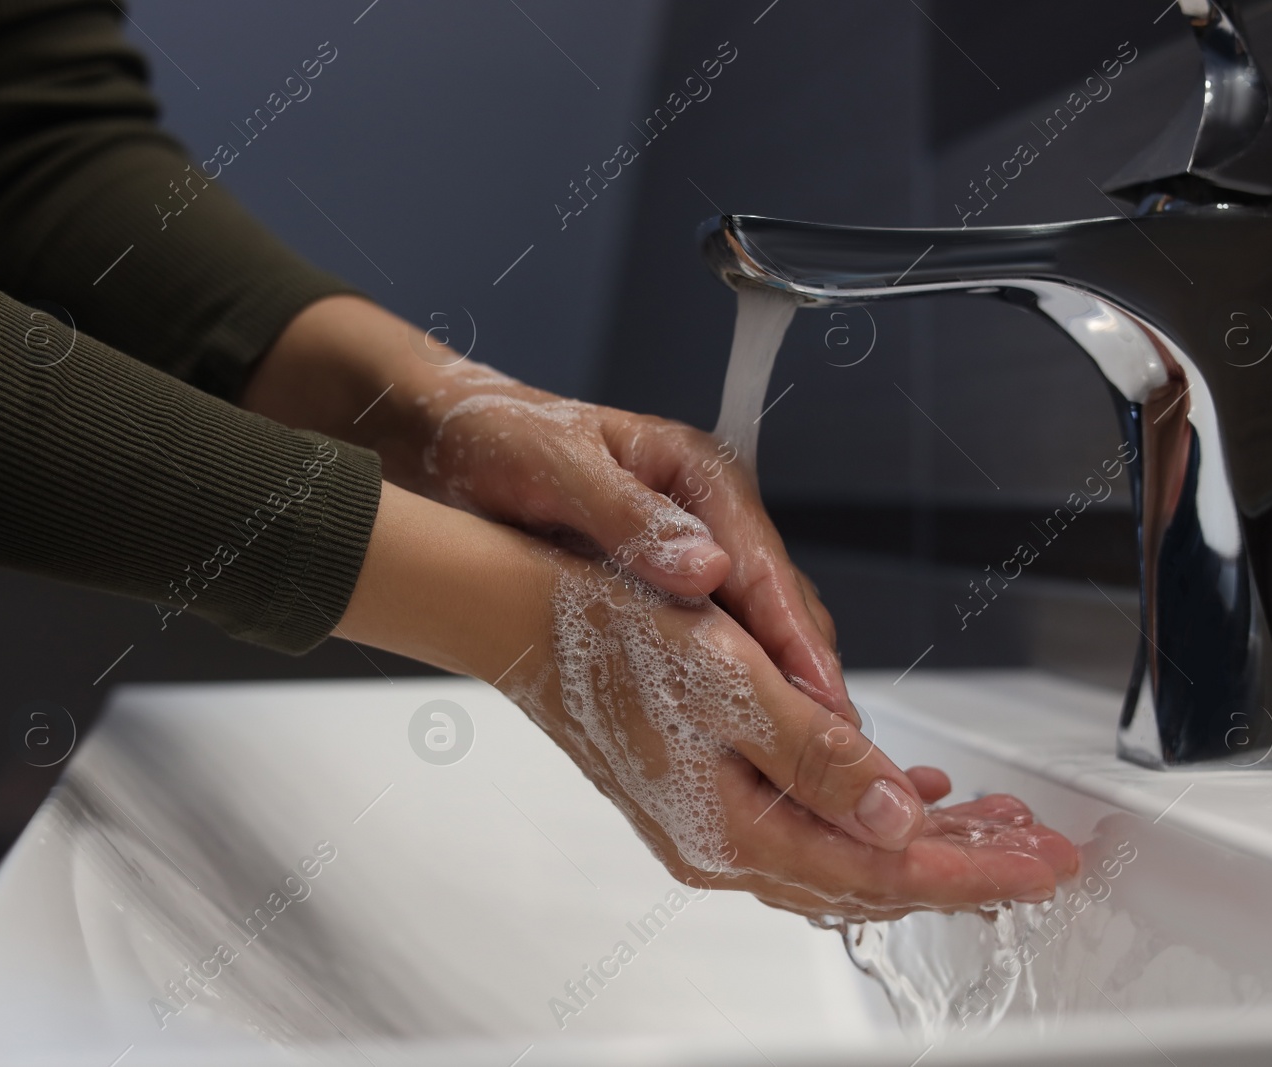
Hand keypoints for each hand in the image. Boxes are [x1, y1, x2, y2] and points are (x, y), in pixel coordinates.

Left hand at [246, 296, 854, 721]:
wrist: (443, 438)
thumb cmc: (496, 436)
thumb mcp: (557, 468)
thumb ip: (629, 518)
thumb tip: (707, 571)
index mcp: (699, 473)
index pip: (764, 564)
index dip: (795, 638)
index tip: (821, 699)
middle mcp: (708, 513)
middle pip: (777, 604)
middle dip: (803, 676)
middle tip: (828, 753)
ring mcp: (689, 551)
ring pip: (754, 629)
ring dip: (774, 689)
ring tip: (795, 761)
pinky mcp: (661, 584)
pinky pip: (711, 640)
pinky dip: (728, 686)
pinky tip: (732, 738)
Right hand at [337, 485, 1076, 917]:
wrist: (522, 610)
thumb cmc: (611, 635)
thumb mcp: (730, 689)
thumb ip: (820, 761)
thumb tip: (897, 816)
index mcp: (734, 829)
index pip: (881, 872)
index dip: (974, 868)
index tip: (1045, 861)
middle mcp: (724, 842)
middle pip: (870, 877)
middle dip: (965, 864)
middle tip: (1043, 848)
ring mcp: (712, 820)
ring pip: (846, 851)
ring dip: (924, 839)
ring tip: (995, 820)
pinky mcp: (706, 789)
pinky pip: (812, 822)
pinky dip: (869, 811)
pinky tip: (901, 788)